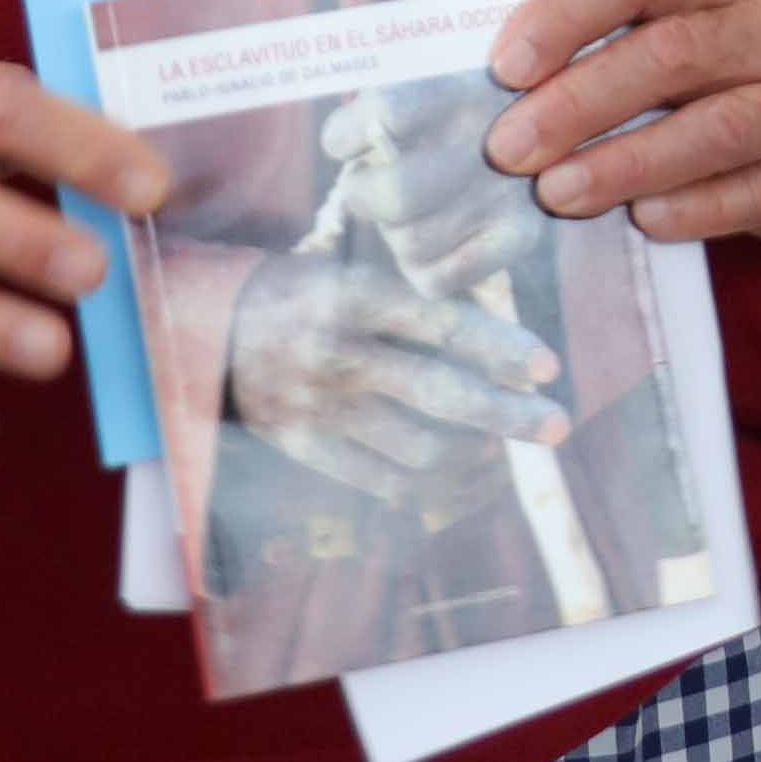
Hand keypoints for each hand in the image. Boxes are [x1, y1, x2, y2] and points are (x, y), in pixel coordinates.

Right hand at [223, 228, 566, 510]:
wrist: (202, 329)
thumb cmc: (297, 292)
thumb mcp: (344, 272)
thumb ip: (410, 301)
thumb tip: (500, 337)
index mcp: (348, 296)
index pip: (436, 323)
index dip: (497, 347)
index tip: (547, 366)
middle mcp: (335, 355)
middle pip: (438, 394)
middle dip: (508, 414)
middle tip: (558, 425)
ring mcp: (318, 409)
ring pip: (419, 449)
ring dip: (478, 455)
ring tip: (507, 448)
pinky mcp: (303, 448)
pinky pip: (386, 484)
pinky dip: (439, 489)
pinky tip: (471, 479)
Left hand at [486, 0, 760, 242]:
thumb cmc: (745, 68)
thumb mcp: (696, 24)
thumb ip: (618, 38)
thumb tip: (506, 87)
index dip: (569, 12)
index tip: (507, 67)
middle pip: (673, 53)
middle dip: (581, 102)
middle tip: (510, 147)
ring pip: (719, 126)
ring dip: (630, 161)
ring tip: (559, 193)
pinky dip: (701, 207)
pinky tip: (646, 222)